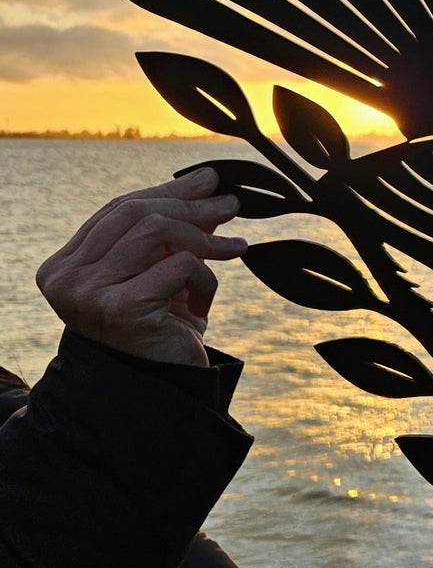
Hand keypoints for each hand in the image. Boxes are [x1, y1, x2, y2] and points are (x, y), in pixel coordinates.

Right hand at [35, 169, 247, 365]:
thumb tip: (205, 184)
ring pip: (156, 230)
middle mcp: (66, 278)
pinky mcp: (121, 308)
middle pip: (135, 212)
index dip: (166, 190)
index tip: (207, 182)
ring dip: (203, 238)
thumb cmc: (160, 327)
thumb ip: (173, 230)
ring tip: (233, 248)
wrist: (161, 386)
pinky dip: (204, 277)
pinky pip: (179, 264)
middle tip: (231, 205)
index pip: (118, 209)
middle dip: (190, 204)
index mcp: (65, 265)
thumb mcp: (163, 269)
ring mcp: (88, 293)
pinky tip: (205, 301)